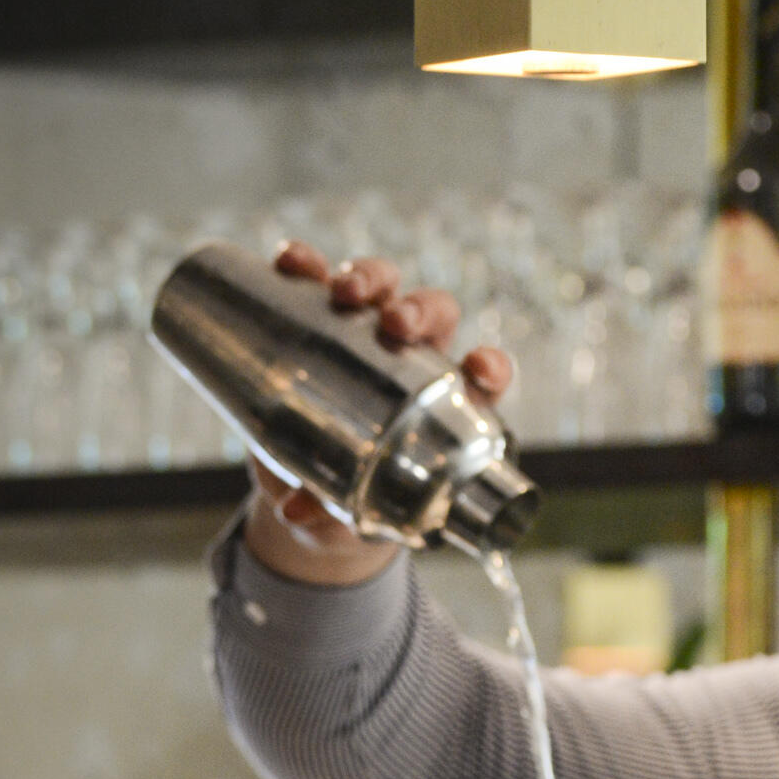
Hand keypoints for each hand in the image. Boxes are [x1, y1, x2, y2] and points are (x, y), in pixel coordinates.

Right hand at [240, 244, 515, 588]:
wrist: (304, 486)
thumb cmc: (351, 503)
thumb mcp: (348, 516)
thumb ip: (331, 514)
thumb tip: (296, 511)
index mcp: (444, 405)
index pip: (483, 374)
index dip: (488, 366)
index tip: (477, 370)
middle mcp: (413, 358)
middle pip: (433, 313)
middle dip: (417, 310)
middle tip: (394, 326)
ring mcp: (364, 333)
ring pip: (382, 285)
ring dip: (367, 278)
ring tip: (342, 293)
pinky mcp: (315, 319)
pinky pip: (315, 279)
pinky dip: (305, 265)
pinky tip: (290, 261)